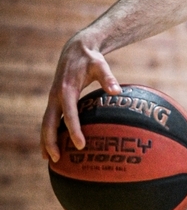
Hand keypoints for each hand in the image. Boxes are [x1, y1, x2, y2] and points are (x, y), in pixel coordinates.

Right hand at [40, 34, 121, 162]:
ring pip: (46, 123)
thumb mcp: (100, 65)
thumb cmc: (90, 59)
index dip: (73, 130)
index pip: (69, 114)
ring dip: (46, 141)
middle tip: (57, 159)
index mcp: (66, 89)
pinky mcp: (55, 101)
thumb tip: (117, 91)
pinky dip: (49, 134)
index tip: (80, 145)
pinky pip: (50, 120)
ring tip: (50, 160)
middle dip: (51, 141)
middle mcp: (55, 96)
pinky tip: (52, 148)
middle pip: (49, 123)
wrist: (75, 49)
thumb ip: (108, 78)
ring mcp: (53, 99)